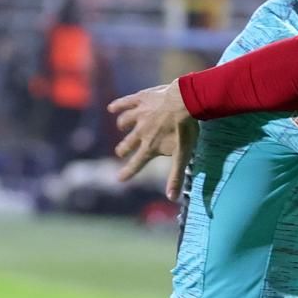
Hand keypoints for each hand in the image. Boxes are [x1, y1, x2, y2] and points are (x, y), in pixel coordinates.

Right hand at [109, 81, 198, 199]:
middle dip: (123, 149)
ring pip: (124, 123)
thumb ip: (175, 176)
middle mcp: (140, 132)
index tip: (119, 179)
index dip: (128, 172)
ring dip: (122, 127)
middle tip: (120, 152)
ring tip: (121, 127)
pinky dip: (117, 106)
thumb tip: (172, 198)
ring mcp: (139, 115)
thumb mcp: (183, 155)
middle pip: (127, 143)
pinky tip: (111, 108)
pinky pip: (125, 103)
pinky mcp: (140, 99)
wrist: (185, 101)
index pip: (137, 163)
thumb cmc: (186, 130)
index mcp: (150, 147)